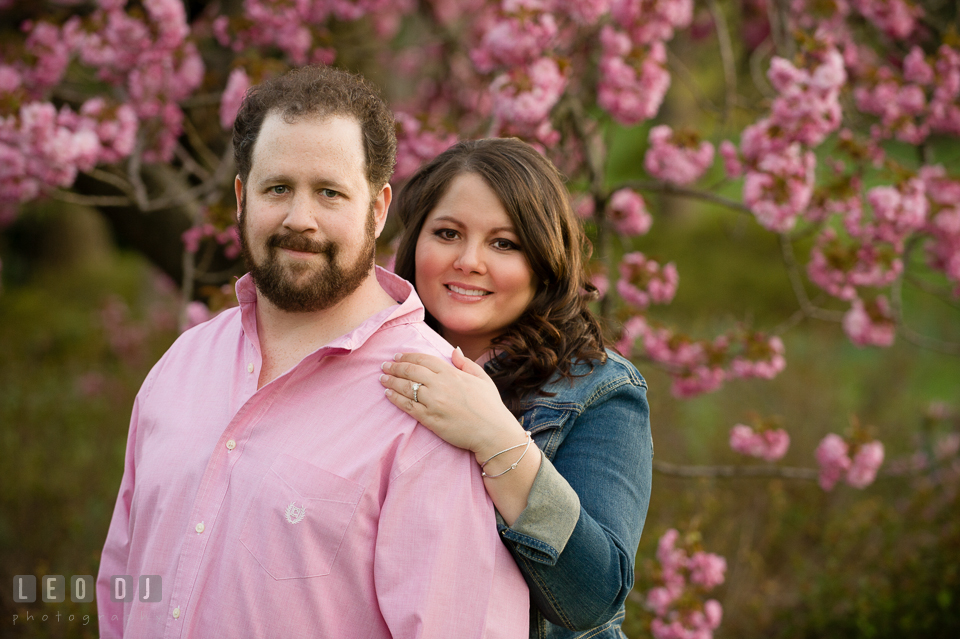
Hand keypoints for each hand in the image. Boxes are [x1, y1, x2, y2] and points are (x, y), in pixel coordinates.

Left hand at [380, 348, 526, 460]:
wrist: (492, 433)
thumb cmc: (490, 406)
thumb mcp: (482, 378)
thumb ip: (466, 363)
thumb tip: (453, 350)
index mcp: (452, 373)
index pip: (424, 359)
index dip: (408, 356)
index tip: (398, 356)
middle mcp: (440, 385)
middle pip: (411, 371)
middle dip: (395, 367)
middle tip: (385, 366)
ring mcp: (433, 402)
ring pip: (406, 388)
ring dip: (391, 381)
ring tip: (382, 378)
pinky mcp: (429, 419)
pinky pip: (408, 407)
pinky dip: (396, 399)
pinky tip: (388, 394)